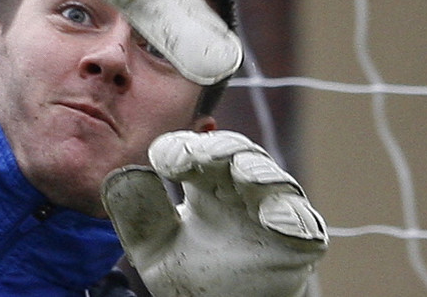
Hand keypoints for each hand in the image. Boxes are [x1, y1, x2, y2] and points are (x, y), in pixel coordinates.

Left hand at [102, 130, 326, 296]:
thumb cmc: (193, 278)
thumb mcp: (153, 248)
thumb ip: (137, 214)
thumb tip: (123, 172)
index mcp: (207, 185)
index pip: (197, 151)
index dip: (181, 148)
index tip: (161, 159)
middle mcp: (242, 192)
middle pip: (238, 153)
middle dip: (220, 148)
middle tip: (197, 156)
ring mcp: (273, 214)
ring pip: (274, 179)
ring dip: (259, 171)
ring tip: (242, 174)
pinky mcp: (298, 244)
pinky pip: (304, 225)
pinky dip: (291, 216)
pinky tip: (272, 217)